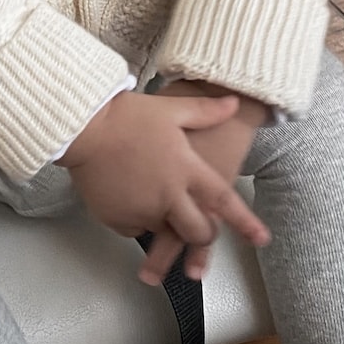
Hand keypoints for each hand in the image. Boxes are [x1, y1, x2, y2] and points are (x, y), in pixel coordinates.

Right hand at [56, 90, 269, 281]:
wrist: (82, 126)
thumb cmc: (127, 113)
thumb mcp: (170, 107)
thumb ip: (204, 111)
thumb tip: (233, 103)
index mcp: (185, 168)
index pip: (224, 201)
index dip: (246, 223)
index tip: (262, 239)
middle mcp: (168, 195)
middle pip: (199, 231)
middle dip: (204, 233)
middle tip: (201, 227)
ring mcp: (142, 210)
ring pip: (167, 232)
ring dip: (169, 223)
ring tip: (158, 203)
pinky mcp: (118, 218)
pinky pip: (136, 228)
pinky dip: (139, 218)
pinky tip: (131, 195)